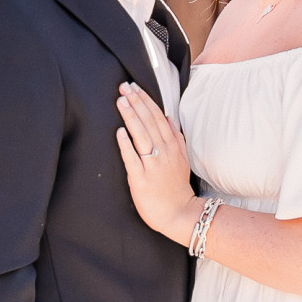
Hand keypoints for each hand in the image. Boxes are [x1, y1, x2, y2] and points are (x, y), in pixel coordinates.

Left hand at [115, 81, 197, 242]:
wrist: (179, 214)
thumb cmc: (176, 187)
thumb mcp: (182, 159)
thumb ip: (176, 137)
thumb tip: (169, 117)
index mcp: (172, 146)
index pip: (158, 117)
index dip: (146, 100)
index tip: (134, 87)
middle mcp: (163, 152)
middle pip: (149, 122)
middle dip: (136, 102)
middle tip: (124, 87)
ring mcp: (153, 165)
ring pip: (142, 136)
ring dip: (131, 117)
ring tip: (121, 101)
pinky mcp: (141, 179)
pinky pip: (133, 158)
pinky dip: (126, 144)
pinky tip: (119, 132)